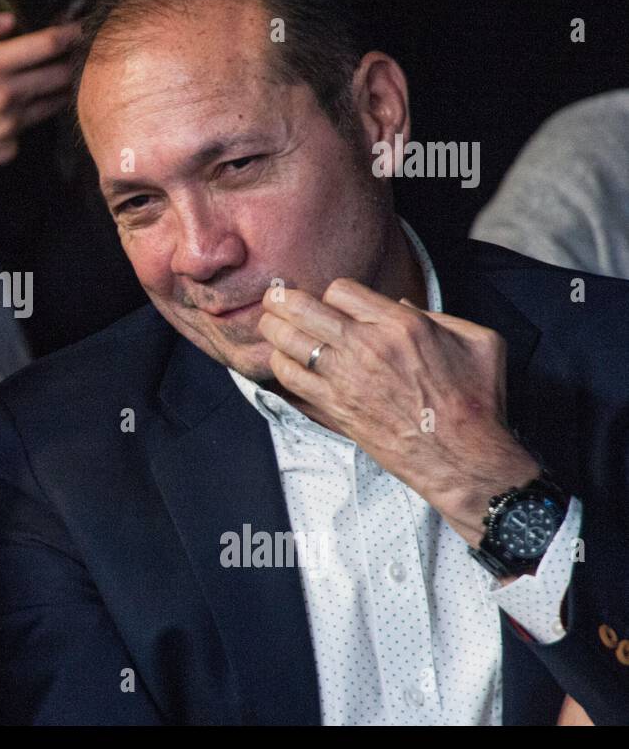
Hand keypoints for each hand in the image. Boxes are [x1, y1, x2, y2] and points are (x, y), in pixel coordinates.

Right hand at [0, 8, 78, 165]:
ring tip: (55, 80)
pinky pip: (28, 129)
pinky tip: (18, 112)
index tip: (80, 29)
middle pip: (59, 76)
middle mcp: (6, 96)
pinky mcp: (8, 148)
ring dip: (56, 91)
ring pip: (51, 104)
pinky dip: (28, 119)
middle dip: (70, 63)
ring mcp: (10, 126)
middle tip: (73, 56)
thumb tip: (8, 21)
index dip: (69, 34)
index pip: (45, 46)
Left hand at [256, 277, 539, 542]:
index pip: (341, 290)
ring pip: (289, 341)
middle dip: (283, 299)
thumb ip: (441, 316)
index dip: (330, 293)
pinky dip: (279, 365)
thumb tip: (399, 305)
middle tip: (274, 298)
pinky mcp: (335, 408)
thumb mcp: (480, 341)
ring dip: (273, 330)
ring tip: (269, 325)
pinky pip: (290, 378)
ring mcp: (347, 378)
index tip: (328, 302)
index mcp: (402, 324)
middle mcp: (368, 346)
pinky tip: (280, 361)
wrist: (464, 458)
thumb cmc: (478, 401)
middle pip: (303, 308)